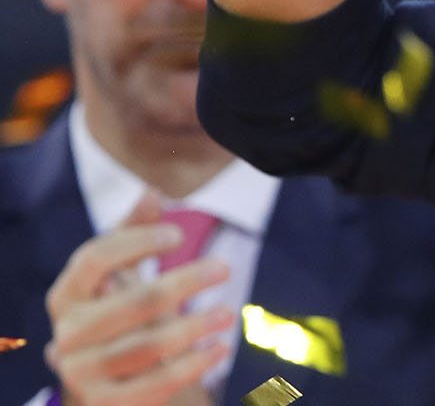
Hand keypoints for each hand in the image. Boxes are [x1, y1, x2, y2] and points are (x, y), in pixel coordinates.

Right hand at [45, 194, 234, 405]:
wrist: (109, 379)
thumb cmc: (120, 313)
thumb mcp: (121, 272)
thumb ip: (133, 232)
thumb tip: (153, 191)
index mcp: (67, 296)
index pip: (94, 259)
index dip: (137, 242)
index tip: (179, 234)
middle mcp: (66, 335)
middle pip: (132, 303)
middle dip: (184, 282)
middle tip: (225, 267)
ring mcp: (81, 373)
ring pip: (146, 346)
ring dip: (194, 326)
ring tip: (228, 312)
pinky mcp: (105, 403)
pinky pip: (154, 385)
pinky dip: (192, 366)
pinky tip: (220, 348)